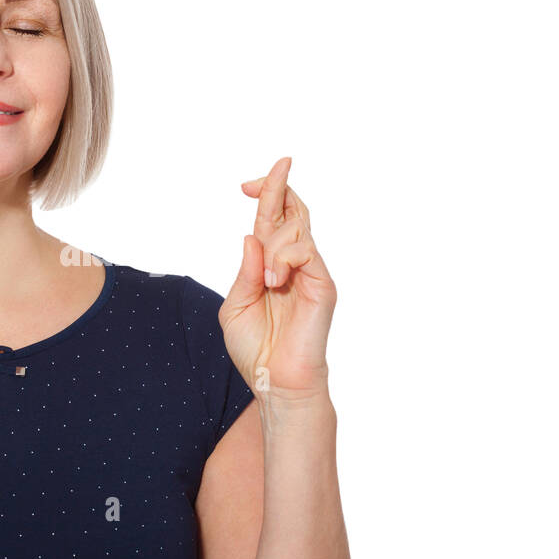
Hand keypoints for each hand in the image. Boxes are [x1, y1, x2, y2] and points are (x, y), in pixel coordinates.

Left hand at [220, 156, 335, 397]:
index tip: (247, 184)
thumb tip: (251, 235)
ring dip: (272, 248)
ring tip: (266, 283)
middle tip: (260, 176)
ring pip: (295, 228)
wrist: (277, 381)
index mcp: (270, 266)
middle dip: (277, 187)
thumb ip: (243, 270)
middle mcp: (294, 264)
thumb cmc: (256, 349)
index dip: (266, 194)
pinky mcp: (323, 284)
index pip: (273, 220)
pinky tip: (274, 282)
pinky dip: (283, 259)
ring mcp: (311, 272)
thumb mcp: (236, 305)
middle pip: (292, 211)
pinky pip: (305, 250)